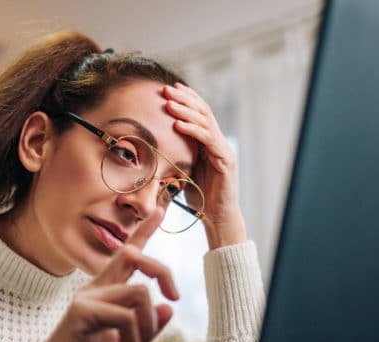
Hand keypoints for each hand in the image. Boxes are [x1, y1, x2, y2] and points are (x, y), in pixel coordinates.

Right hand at [11, 210, 177, 341]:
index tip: (160, 211)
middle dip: (163, 271)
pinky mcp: (80, 313)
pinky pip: (125, 318)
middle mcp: (94, 289)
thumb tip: (168, 307)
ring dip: (148, 330)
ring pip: (139, 294)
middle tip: (175, 298)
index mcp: (104, 294)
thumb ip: (146, 330)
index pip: (126, 256)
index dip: (143, 232)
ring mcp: (85, 299)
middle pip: (134, 256)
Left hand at [163, 83, 245, 248]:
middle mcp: (219, 142)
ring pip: (206, 122)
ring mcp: (223, 150)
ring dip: (186, 111)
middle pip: (203, 112)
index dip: (187, 99)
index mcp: (210, 142)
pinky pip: (208, 140)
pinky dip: (193, 130)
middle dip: (184, 99)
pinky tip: (178, 124)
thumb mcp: (184, 170)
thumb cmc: (199, 196)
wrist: (216, 216)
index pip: (200, 113)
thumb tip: (153, 145)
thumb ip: (177, 154)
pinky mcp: (225, 160)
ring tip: (169, 103)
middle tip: (166, 89)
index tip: (170, 88)